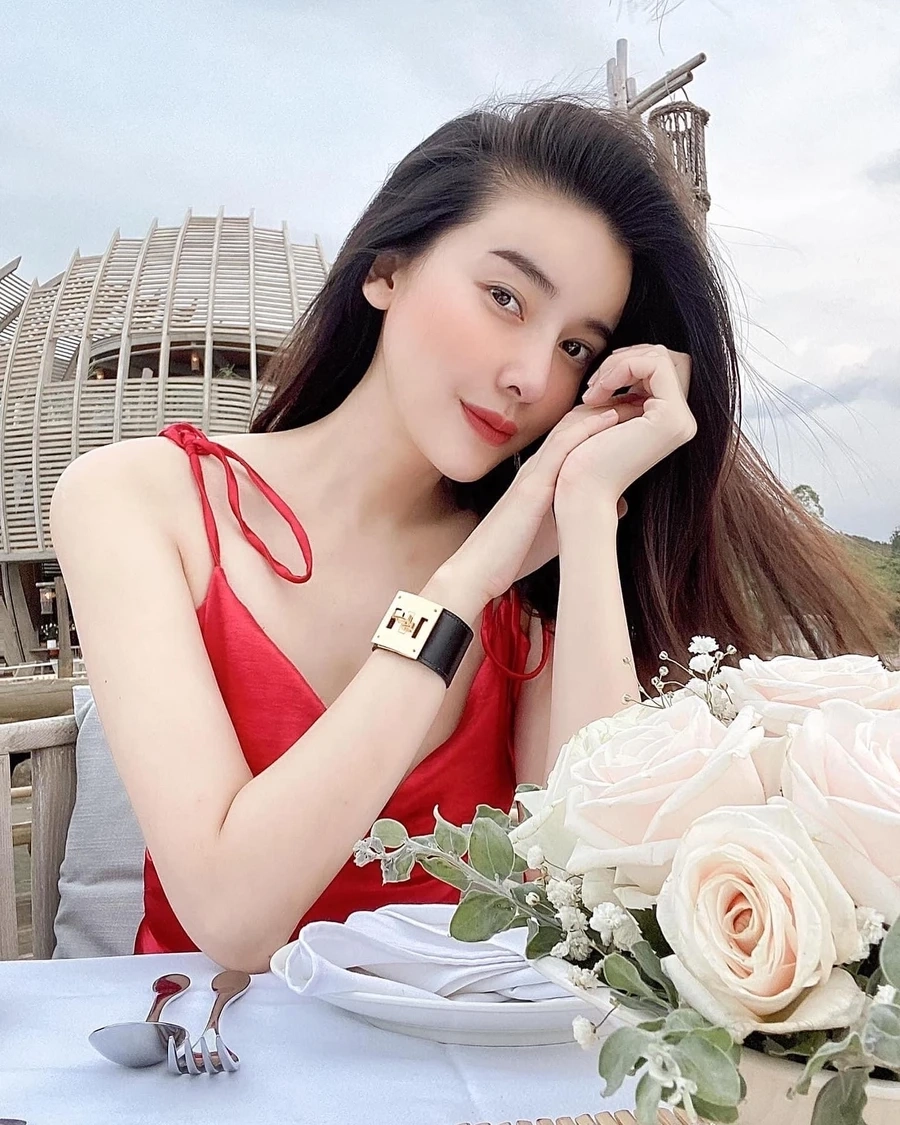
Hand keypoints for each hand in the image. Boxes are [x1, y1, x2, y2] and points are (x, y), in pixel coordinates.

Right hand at [442, 406, 624, 606]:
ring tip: (632, 395)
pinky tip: (611, 417)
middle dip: (605, 406)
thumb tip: (620, 505)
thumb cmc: (515, 553)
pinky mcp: (533, 484)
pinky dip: (588, 429)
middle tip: (636, 394)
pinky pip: (562, 447)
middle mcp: (537, 468)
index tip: (632, 414)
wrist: (482, 568)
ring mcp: (534, 473)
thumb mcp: (557, 530)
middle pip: (574, 425)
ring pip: (570, 428)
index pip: (574, 440)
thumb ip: (581, 514)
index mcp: (542, 477)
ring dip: (602, 409)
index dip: (601, 423)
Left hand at [555, 344, 694, 505]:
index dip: (629, 363)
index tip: (599, 385)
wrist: (581, 489)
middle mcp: (683, 421)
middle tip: (595, 385)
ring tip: (593, 393)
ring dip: (619, 364)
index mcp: (670, 421)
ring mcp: (681, 421)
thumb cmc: (585, 457)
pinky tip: (596, 396)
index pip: (662, 367)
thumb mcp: (609, 414)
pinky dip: (621, 369)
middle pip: (666, 357)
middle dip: (625, 359)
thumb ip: (627, 390)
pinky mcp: (671, 418)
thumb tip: (635, 357)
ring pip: (660, 356)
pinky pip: (655, 364)